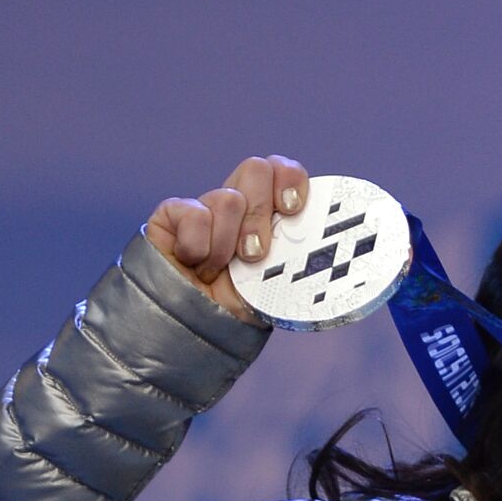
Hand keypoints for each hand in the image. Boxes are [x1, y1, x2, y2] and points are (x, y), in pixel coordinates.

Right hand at [145, 155, 308, 324]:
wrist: (195, 331)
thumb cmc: (240, 309)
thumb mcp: (280, 285)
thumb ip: (300, 259)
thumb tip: (329, 250)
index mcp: (270, 214)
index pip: (285, 172)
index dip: (291, 178)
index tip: (293, 208)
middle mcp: (239, 205)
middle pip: (256, 169)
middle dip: (260, 214)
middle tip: (255, 254)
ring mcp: (205, 207)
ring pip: (227, 198)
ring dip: (227, 244)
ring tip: (218, 271)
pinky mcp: (171, 215)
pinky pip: (192, 213)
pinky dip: (197, 246)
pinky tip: (194, 264)